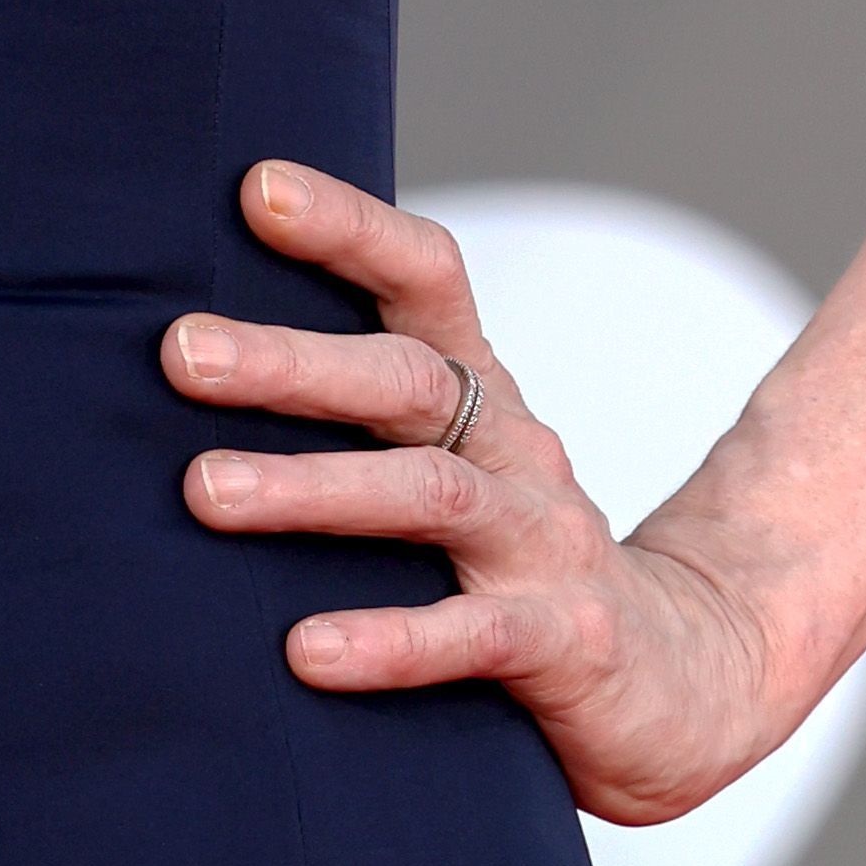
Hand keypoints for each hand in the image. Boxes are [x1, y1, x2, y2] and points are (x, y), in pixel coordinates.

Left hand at [166, 163, 778, 824]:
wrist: (685, 679)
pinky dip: (389, 641)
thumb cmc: (517, 560)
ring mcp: (544, 544)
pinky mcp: (564, 645)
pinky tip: (304, 651)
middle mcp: (513, 449)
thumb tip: (182, 359)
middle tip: (180, 352)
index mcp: (480, 394)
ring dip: (312, 487)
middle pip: (405, 379)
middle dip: (288, 362)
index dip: (348, 225)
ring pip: (428, 494)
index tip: (255, 187)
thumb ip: (355, 419)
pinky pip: (472, 635)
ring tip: (204, 491)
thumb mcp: (448, 468)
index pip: (424, 277)